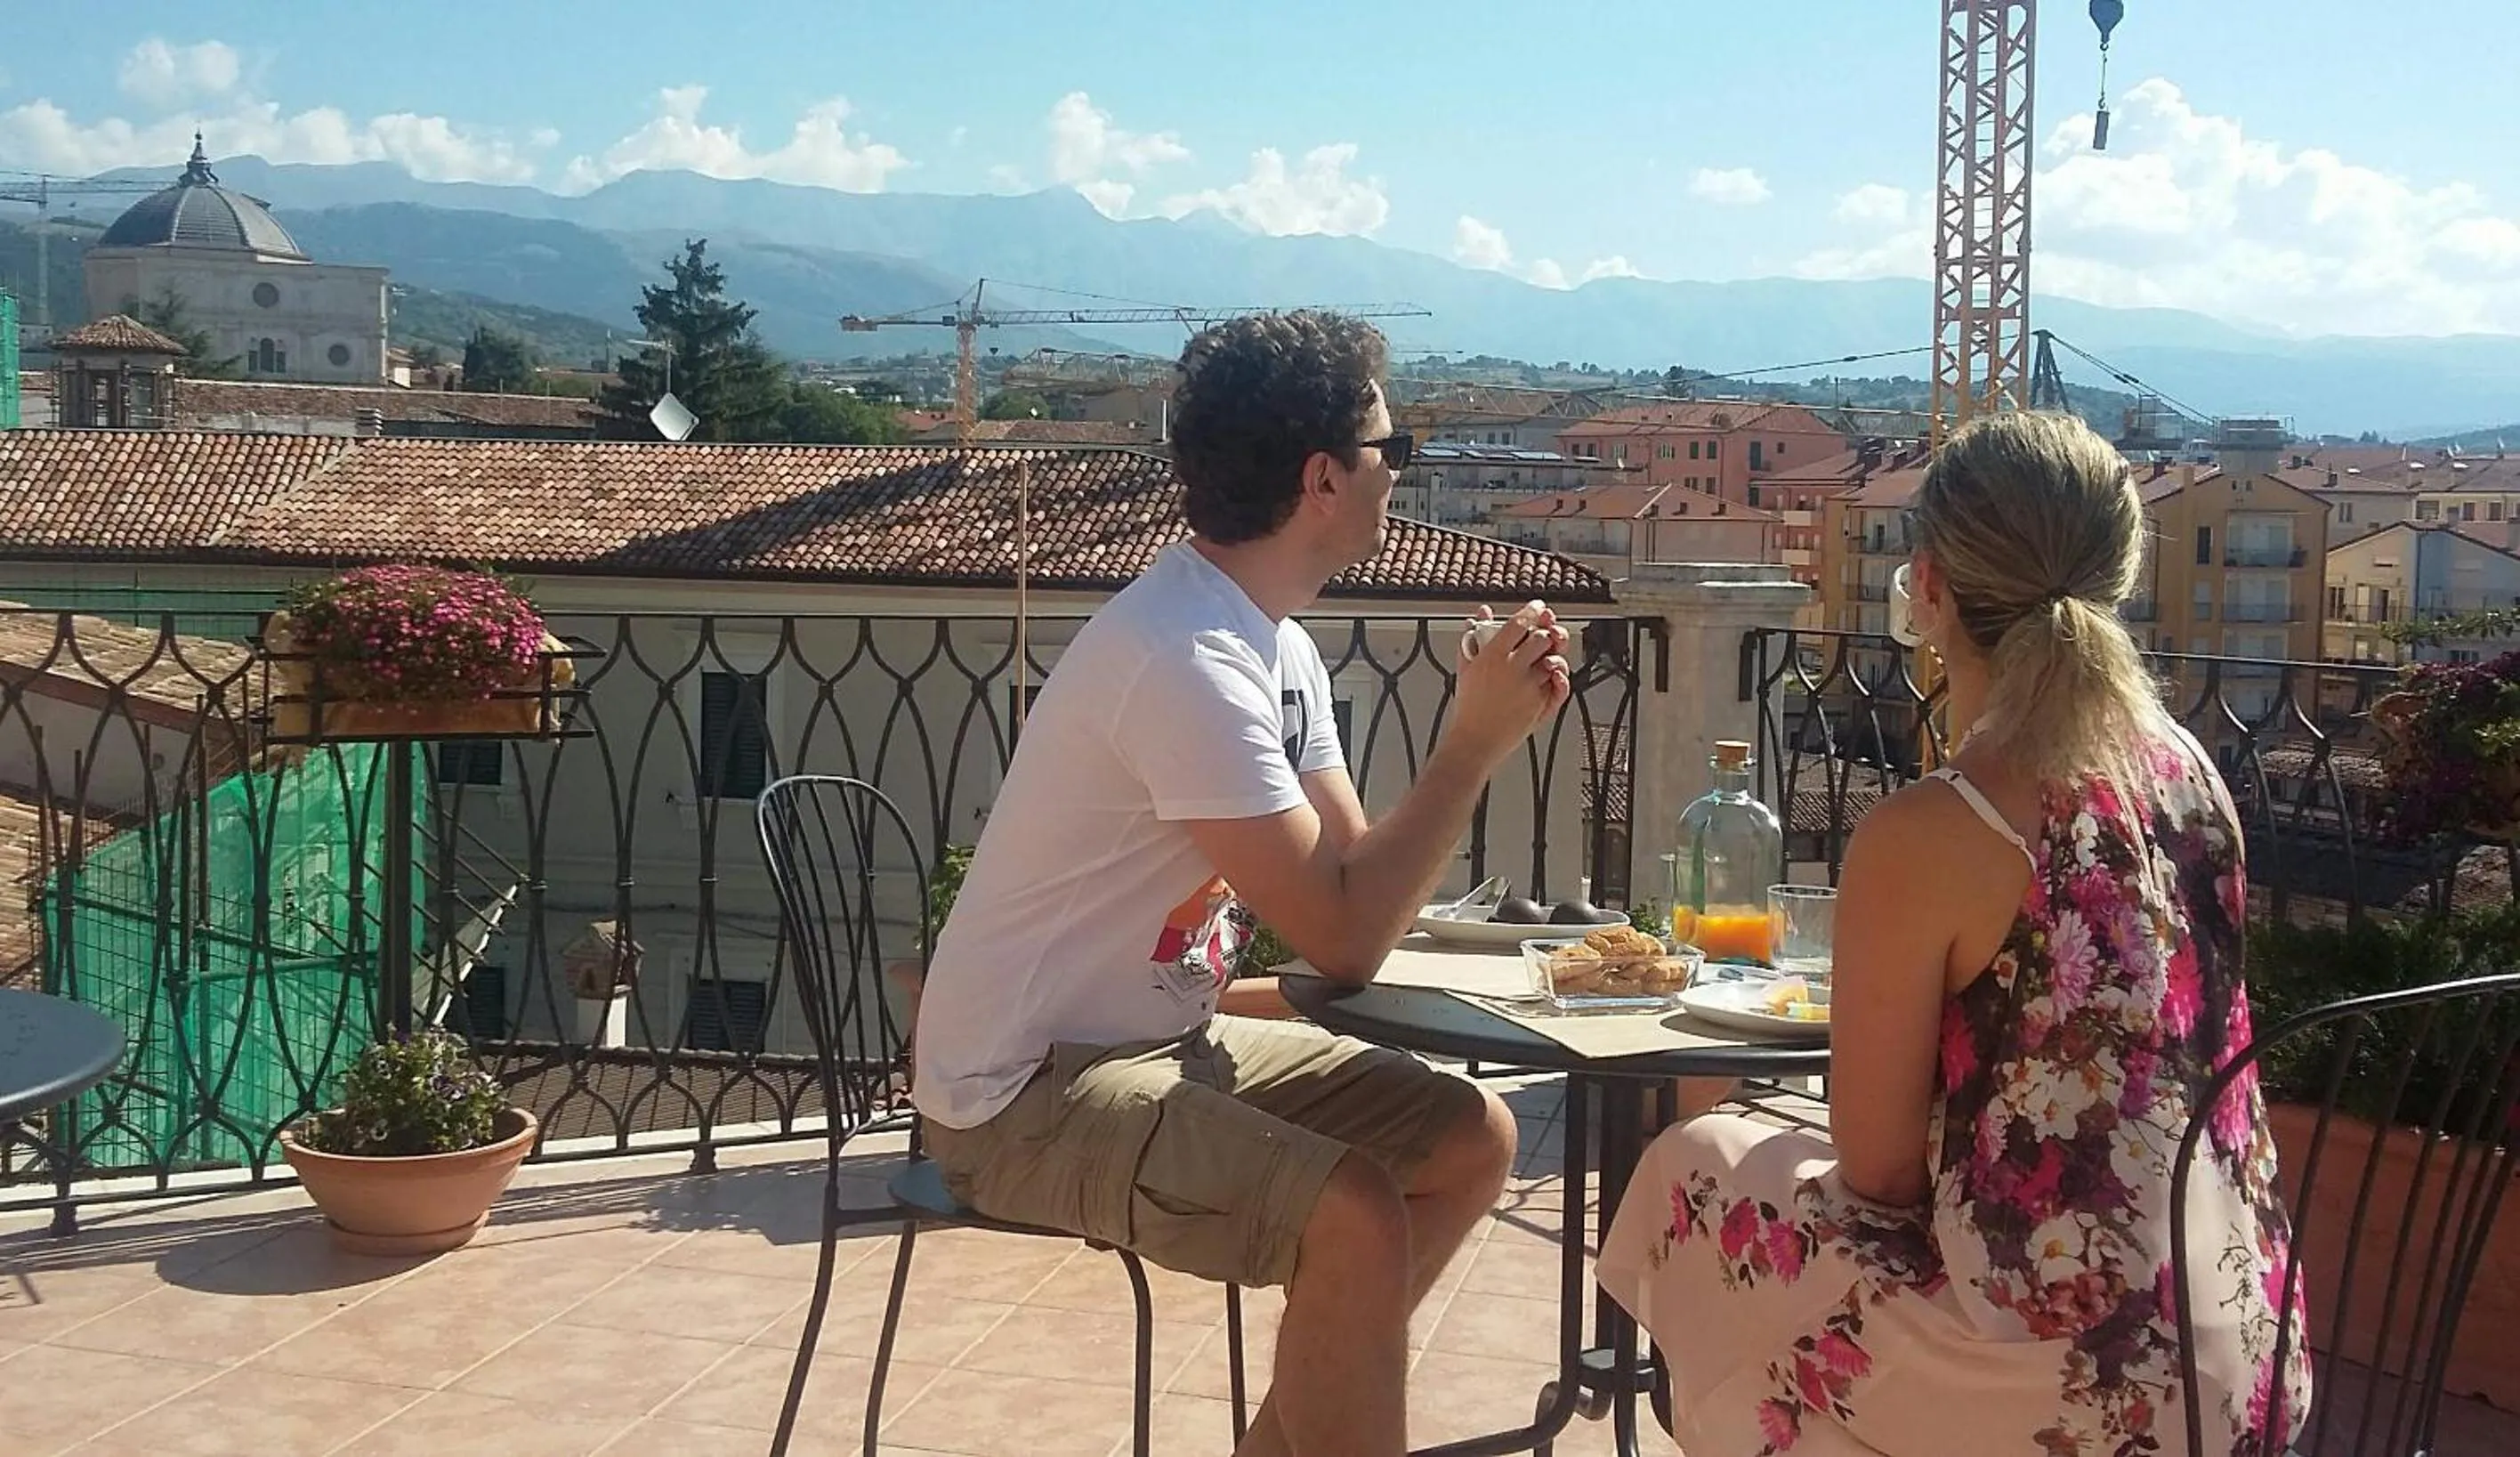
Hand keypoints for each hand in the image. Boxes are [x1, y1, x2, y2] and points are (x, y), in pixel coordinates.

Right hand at [1446, 601, 1571, 768]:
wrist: (1475, 739)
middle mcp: (1514, 669)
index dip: (1532, 610)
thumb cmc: (1469, 706)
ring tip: (1544, 656)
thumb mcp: (1466, 666)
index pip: (1519, 623)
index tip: (1537, 608)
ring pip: (1555, 658)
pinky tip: (1552, 673)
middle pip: (1542, 638)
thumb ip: (1474, 636)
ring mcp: (1530, 686)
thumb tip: (1481, 615)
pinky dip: (1561, 676)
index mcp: (1492, 656)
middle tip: (1543, 631)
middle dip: (1546, 631)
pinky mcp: (1541, 703)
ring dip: (1554, 653)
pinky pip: (1561, 684)